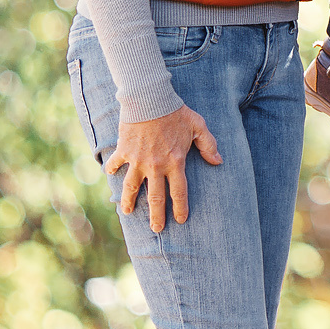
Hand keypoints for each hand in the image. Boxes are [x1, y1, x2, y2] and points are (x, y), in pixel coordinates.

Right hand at [106, 103, 221, 229]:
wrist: (150, 99)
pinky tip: (110, 173)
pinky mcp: (124, 151)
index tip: (180, 220)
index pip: (179, 192)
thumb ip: (209, 145)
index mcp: (175, 162)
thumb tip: (218, 161)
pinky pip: (115, 164)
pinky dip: (111, 169)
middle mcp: (156, 166)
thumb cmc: (176, 112)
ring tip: (126, 212)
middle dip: (157, 216)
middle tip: (156, 229)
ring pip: (132, 188)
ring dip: (129, 201)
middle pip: (156, 198)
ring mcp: (138, 160)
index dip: (180, 208)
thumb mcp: (198, 126)